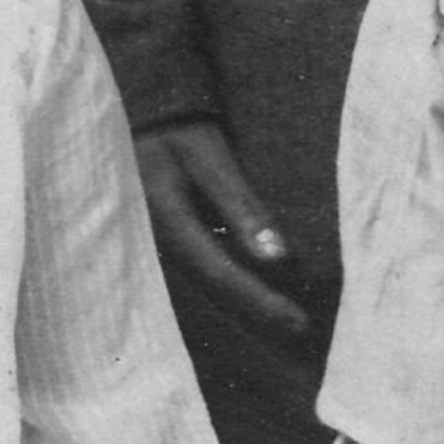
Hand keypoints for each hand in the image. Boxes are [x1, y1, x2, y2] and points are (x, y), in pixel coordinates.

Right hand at [136, 118, 308, 337]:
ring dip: (251, 302)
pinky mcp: (174, 236)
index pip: (224, 276)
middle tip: (303, 331)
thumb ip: (242, 206)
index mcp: (171, 225)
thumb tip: (278, 257)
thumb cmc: (175, 128)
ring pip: (212, 284)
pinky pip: (209, 268)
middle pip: (218, 291)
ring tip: (289, 317)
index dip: (262, 303)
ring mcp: (166, 242)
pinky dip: (239, 283)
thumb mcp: (209, 158)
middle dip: (260, 313)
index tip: (298, 322)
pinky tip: (265, 286)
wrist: (140, 112)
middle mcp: (165, 243)